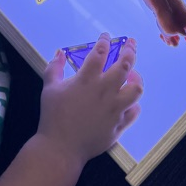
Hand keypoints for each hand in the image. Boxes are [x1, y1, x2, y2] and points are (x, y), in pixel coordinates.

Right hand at [38, 33, 142, 164]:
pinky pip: (133, 112)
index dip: (104, 41)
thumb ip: (54, 68)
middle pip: (125, 65)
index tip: (106, 36)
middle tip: (131, 43)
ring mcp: (115, 109)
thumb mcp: (49, 88)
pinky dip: (133, 105)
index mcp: (87, 79)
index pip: (100, 52)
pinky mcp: (118, 125)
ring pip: (136, 89)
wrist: (60, 148)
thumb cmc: (53, 116)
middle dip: (130, 50)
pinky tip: (130, 102)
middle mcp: (105, 91)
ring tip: (134, 75)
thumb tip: (59, 52)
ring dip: (136, 79)